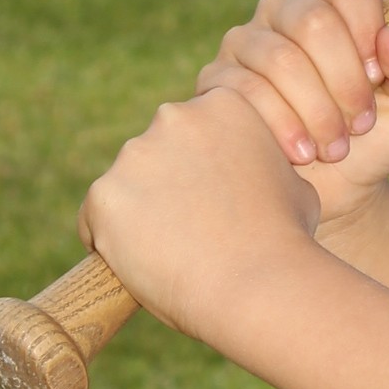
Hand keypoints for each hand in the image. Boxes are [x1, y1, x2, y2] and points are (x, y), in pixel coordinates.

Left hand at [80, 87, 319, 346]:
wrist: (259, 283)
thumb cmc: (286, 240)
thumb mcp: (293, 181)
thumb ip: (261, 165)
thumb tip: (252, 176)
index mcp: (223, 104)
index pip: (194, 131)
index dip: (203, 169)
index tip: (216, 202)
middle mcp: (173, 116)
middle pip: (156, 154)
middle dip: (167, 187)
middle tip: (194, 231)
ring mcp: (134, 155)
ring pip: (125, 187)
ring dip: (140, 213)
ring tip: (174, 253)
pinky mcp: (104, 196)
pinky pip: (95, 220)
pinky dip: (111, 242)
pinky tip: (145, 263)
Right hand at [193, 0, 388, 229]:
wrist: (336, 189)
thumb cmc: (376, 134)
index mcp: (332, 2)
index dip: (369, 33)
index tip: (379, 78)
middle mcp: (283, 12)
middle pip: (314, 21)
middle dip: (345, 81)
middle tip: (361, 125)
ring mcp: (244, 43)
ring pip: (280, 60)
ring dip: (317, 112)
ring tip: (337, 149)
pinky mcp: (217, 81)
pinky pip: (244, 92)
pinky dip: (282, 127)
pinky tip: (303, 154)